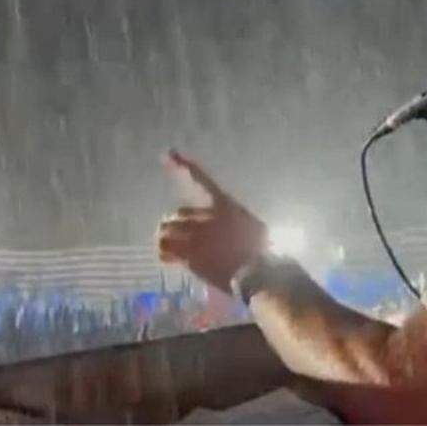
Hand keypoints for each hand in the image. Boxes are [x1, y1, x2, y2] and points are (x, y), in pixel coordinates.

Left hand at [156, 150, 266, 293]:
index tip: (167, 153)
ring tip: (174, 249)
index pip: (200, 180)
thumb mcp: (253, 226)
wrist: (256, 272)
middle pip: (179, 214)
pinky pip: (165, 251)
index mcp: (222, 204)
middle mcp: (204, 216)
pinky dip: (166, 254)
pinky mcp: (186, 255)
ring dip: (169, 239)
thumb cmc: (261, 249)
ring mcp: (193, 235)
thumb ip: (235, 221)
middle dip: (180, 226)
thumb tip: (232, 223)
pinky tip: (170, 259)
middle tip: (186, 238)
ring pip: (167, 231)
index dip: (182, 166)